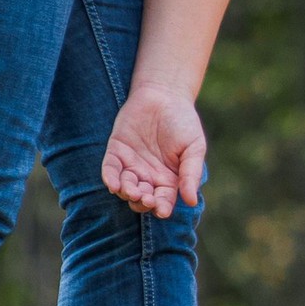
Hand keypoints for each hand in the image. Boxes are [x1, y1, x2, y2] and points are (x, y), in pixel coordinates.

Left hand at [102, 84, 205, 218]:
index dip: (162, 208)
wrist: (165, 95)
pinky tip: (114, 184)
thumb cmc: (184, 122)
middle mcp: (148, 176)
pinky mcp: (116, 151)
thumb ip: (191, 173)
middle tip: (146, 198)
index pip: (164, 200)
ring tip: (132, 190)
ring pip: (125, 187)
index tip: (162, 210)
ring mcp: (131, 165)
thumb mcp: (194, 148)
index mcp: (169, 179)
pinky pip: (110, 169)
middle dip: (142, 202)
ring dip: (127, 192)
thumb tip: (192, 201)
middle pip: (142, 198)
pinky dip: (110, 178)